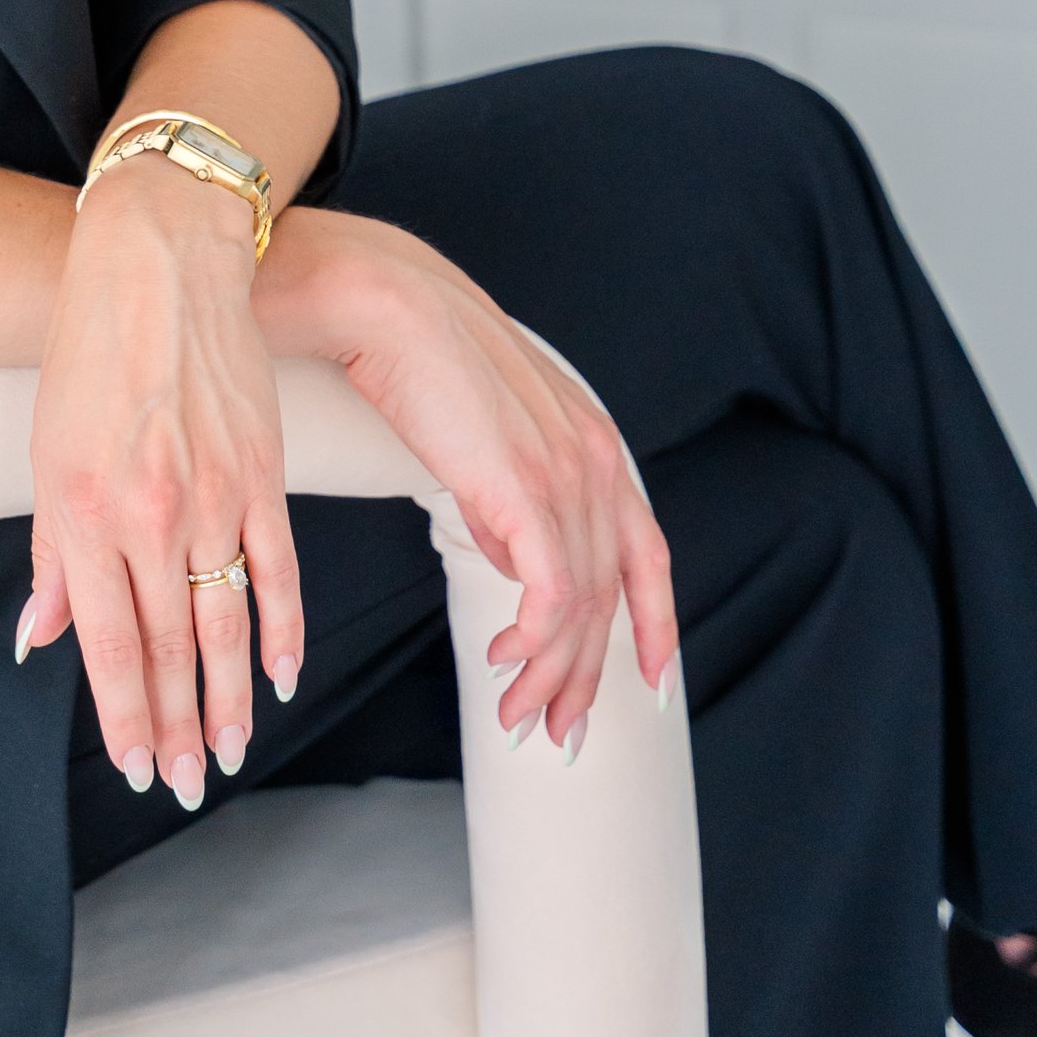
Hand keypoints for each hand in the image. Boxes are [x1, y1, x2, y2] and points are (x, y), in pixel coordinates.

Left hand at [17, 157, 303, 806]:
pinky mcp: (263, 473)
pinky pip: (278, 570)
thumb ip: (50, 554)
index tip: (136, 765)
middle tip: (182, 786)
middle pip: (168, 648)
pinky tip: (281, 676)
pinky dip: (282, 629)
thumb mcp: (45, 451)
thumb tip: (39, 638)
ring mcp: (214, 496)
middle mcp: (150, 515)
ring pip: (225, 625)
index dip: (125, 714)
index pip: (106, 643)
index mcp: (84, 513)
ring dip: (229, 701)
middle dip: (175, 728)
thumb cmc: (88, 349)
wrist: (158, 262)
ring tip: (227, 756)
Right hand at [263, 208, 676, 753]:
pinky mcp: (526, 487)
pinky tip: (500, 662)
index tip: (649, 685)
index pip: (647, 554)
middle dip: (585, 677)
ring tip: (514, 714)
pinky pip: (552, 592)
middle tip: (553, 732)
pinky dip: (532, 642)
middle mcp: (595, 461)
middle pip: (610, 597)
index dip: (654, 626)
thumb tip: (510, 557)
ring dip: (547, 674)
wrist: (382, 304)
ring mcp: (566, 472)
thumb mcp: (481, 440)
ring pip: (580, 606)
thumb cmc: (416, 360)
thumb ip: (506, 499)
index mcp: (593, 443)